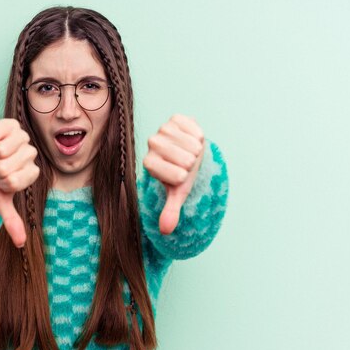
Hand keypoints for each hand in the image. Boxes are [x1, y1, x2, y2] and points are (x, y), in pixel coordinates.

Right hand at [0, 119, 39, 247]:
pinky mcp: (11, 124)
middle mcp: (30, 154)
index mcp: (31, 173)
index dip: (0, 182)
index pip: (14, 181)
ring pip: (1, 148)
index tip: (0, 181)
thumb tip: (21, 244)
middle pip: (6, 165)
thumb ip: (11, 220)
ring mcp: (22, 137)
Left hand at [142, 114, 204, 234]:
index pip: (178, 176)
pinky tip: (191, 138)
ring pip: (193, 145)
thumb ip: (170, 211)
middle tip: (186, 162)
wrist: (187, 151)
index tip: (179, 174)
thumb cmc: (181, 174)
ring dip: (197, 150)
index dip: (185, 177)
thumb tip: (165, 231)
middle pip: (187, 160)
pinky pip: (196, 130)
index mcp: (149, 164)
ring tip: (189, 151)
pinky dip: (199, 136)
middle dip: (193, 163)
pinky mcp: (175, 118)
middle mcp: (152, 144)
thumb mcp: (177, 193)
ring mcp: (163, 129)